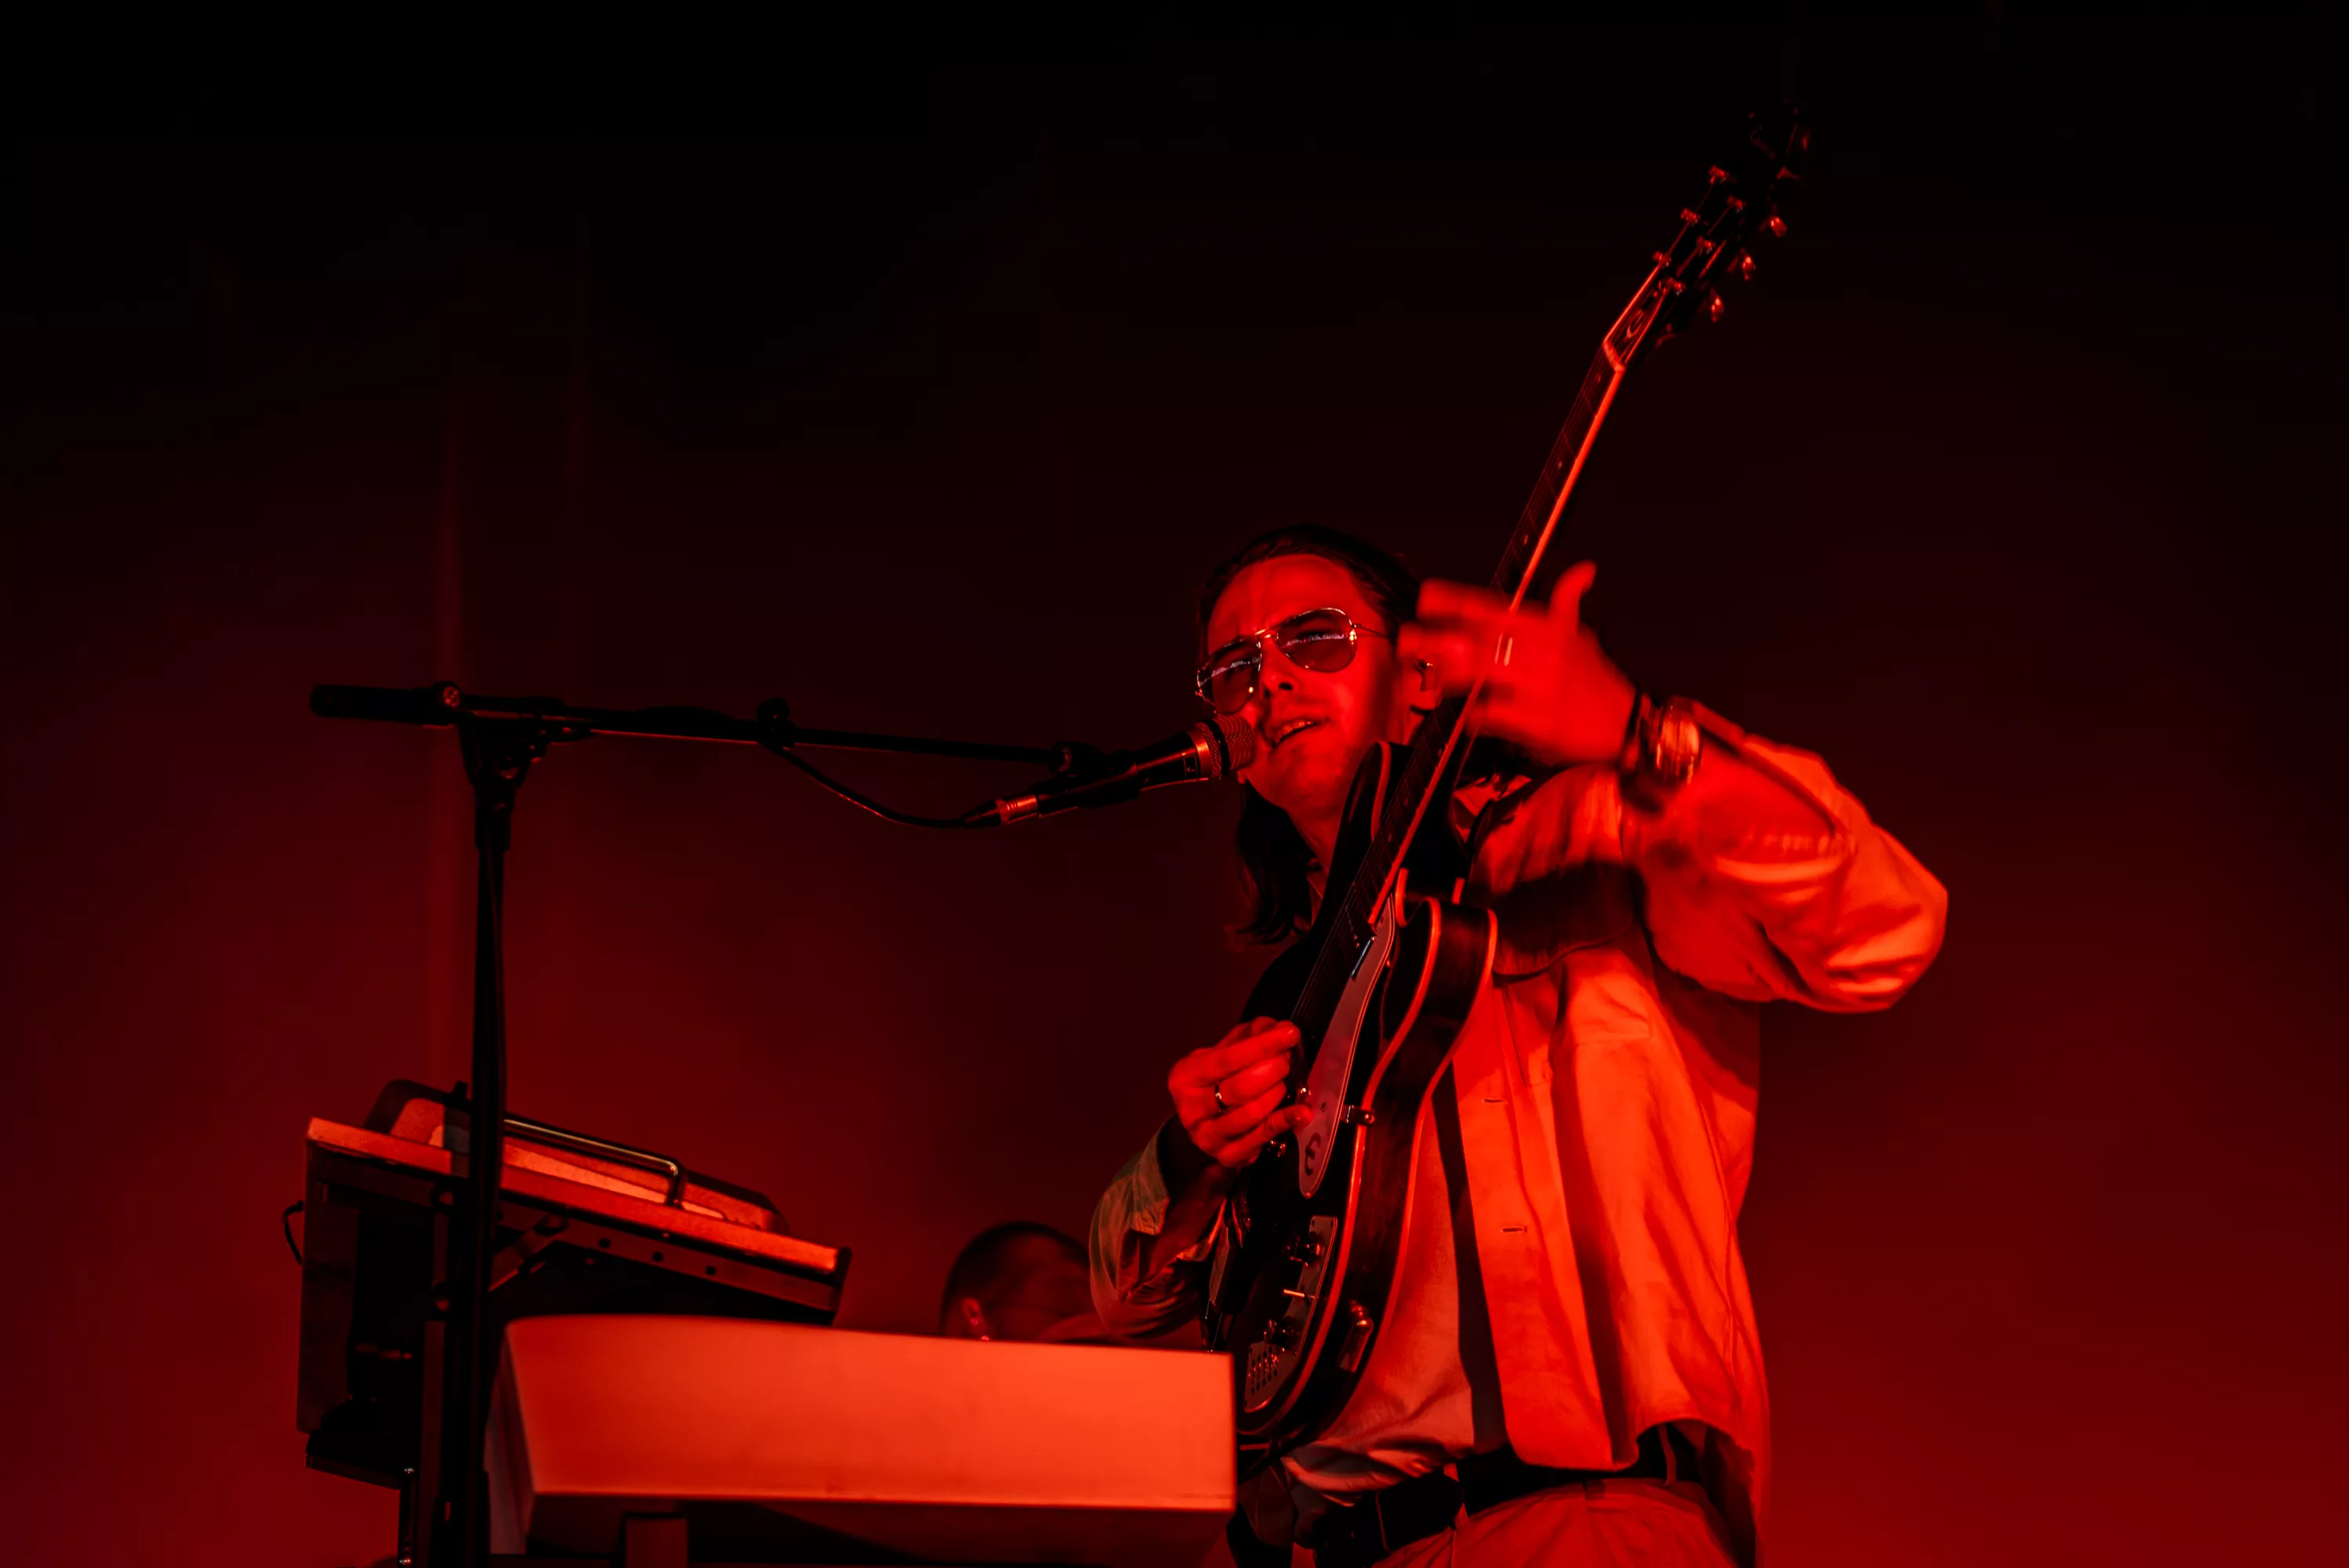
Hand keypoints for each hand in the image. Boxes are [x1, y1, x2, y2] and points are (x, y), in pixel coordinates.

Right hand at [1168, 1017, 1312, 1170]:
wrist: (1204, 1118)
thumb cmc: (1218, 1078)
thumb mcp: (1227, 1048)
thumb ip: (1253, 1034)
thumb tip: (1281, 1029)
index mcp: (1185, 1076)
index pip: (1227, 1059)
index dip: (1262, 1045)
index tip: (1289, 1034)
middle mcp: (1191, 1109)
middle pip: (1241, 1088)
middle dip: (1272, 1070)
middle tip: (1286, 1059)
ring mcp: (1208, 1136)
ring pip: (1252, 1114)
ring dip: (1277, 1093)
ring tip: (1286, 1081)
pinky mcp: (1228, 1156)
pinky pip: (1262, 1137)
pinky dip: (1285, 1121)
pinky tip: (1300, 1110)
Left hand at [1396, 562, 1637, 767]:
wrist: (1629, 725)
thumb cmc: (1597, 681)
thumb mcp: (1582, 637)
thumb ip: (1568, 603)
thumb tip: (1583, 569)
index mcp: (1548, 629)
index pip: (1496, 609)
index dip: (1459, 602)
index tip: (1427, 597)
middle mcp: (1542, 653)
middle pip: (1480, 640)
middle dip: (1439, 639)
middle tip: (1406, 638)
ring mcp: (1539, 688)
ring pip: (1483, 675)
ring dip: (1449, 675)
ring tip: (1425, 675)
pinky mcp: (1539, 723)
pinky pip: (1496, 716)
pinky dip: (1476, 716)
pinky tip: (1462, 715)